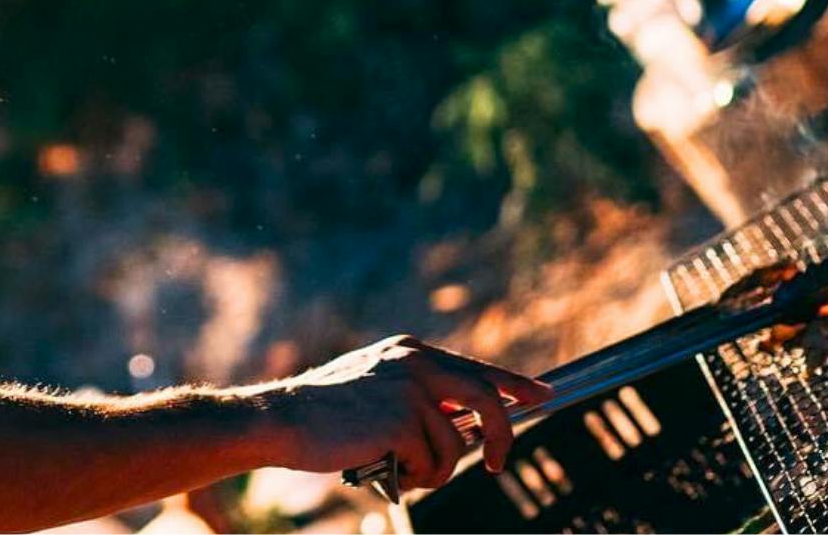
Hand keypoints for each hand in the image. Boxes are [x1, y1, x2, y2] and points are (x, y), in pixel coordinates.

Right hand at [257, 334, 551, 491]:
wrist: (283, 419)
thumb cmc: (327, 413)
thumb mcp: (379, 388)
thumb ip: (421, 395)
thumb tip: (466, 424)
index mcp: (411, 351)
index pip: (477, 368)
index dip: (515, 384)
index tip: (543, 395)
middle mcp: (416, 362)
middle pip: (487, 400)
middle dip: (500, 437)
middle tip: (495, 463)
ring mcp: (410, 389)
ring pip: (455, 446)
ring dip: (432, 468)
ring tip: (397, 466)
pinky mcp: (402, 419)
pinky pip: (433, 463)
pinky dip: (413, 476)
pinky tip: (382, 466)